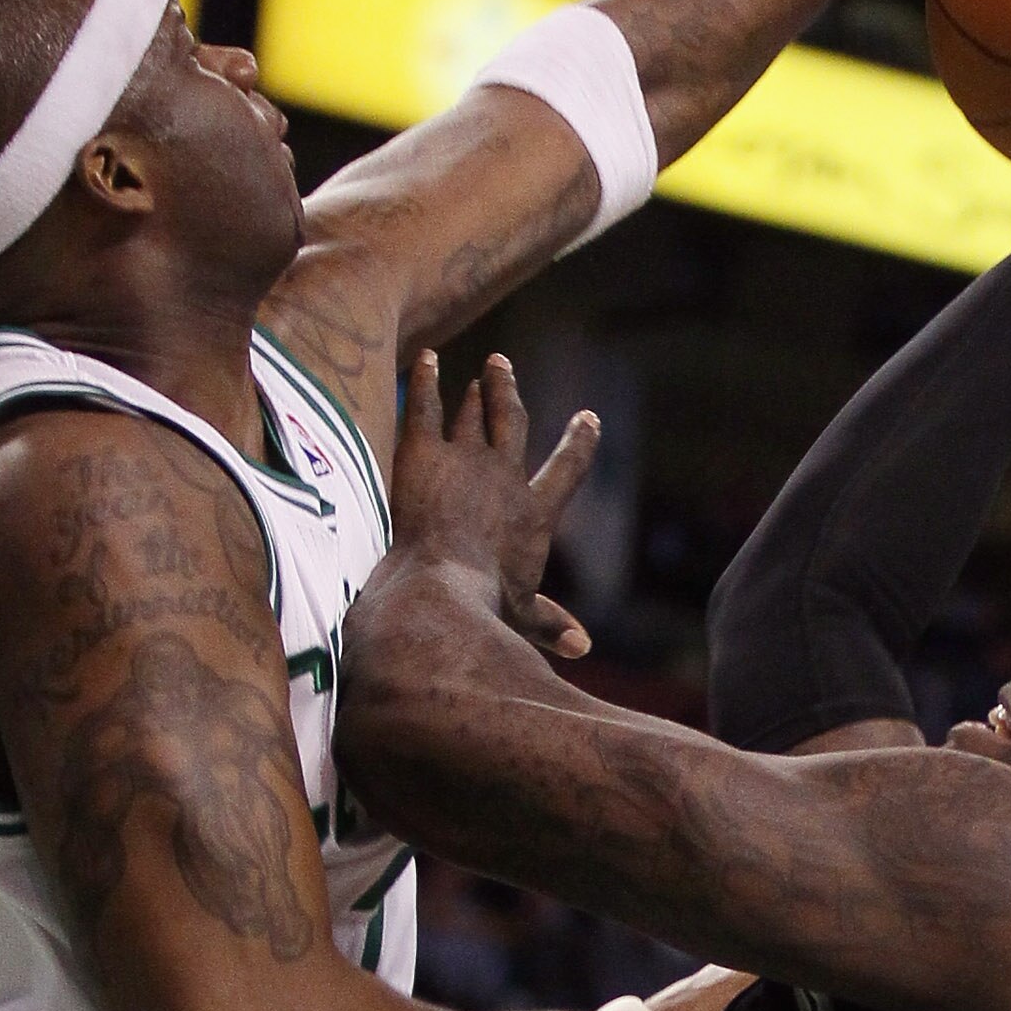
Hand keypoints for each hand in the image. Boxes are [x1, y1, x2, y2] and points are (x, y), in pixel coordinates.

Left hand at [391, 349, 600, 661]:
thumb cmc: (482, 609)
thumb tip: (582, 649)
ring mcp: (464, 459)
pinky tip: (426, 360)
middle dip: (508, 392)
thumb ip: (551, 625)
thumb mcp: (521, 618)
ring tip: (477, 369)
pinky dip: (427, 381)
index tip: (588, 419)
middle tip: (504, 368)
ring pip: (472, 411)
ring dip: (476, 387)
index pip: (565, 470)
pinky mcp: (423, 452)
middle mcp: (504, 476)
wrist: (438, 588)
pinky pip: (426, 407)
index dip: (578, 443)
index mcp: (533, 513)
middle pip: (511, 422)